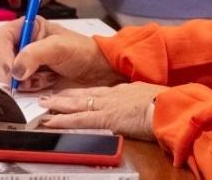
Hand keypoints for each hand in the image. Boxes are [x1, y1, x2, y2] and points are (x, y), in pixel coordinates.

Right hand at [0, 17, 123, 90]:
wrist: (98, 72)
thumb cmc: (82, 52)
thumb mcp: (59, 47)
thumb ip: (34, 54)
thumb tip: (16, 70)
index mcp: (28, 28)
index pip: (1, 37)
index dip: (3, 53)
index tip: (12, 69)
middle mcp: (24, 44)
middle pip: (0, 57)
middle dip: (10, 71)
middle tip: (23, 81)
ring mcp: (26, 63)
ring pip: (8, 74)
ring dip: (22, 81)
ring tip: (42, 80)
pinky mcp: (30, 79)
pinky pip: (19, 86)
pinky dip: (29, 88)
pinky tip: (45, 84)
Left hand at [38, 82, 162, 139]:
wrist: (168, 106)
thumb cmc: (165, 103)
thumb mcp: (150, 96)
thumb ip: (139, 99)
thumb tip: (139, 103)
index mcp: (121, 91)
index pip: (95, 92)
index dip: (81, 94)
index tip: (70, 94)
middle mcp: (110, 95)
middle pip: (82, 95)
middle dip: (64, 97)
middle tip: (47, 97)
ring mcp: (106, 106)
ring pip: (76, 105)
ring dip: (58, 106)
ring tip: (43, 106)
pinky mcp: (105, 118)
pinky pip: (79, 119)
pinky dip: (64, 120)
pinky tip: (52, 121)